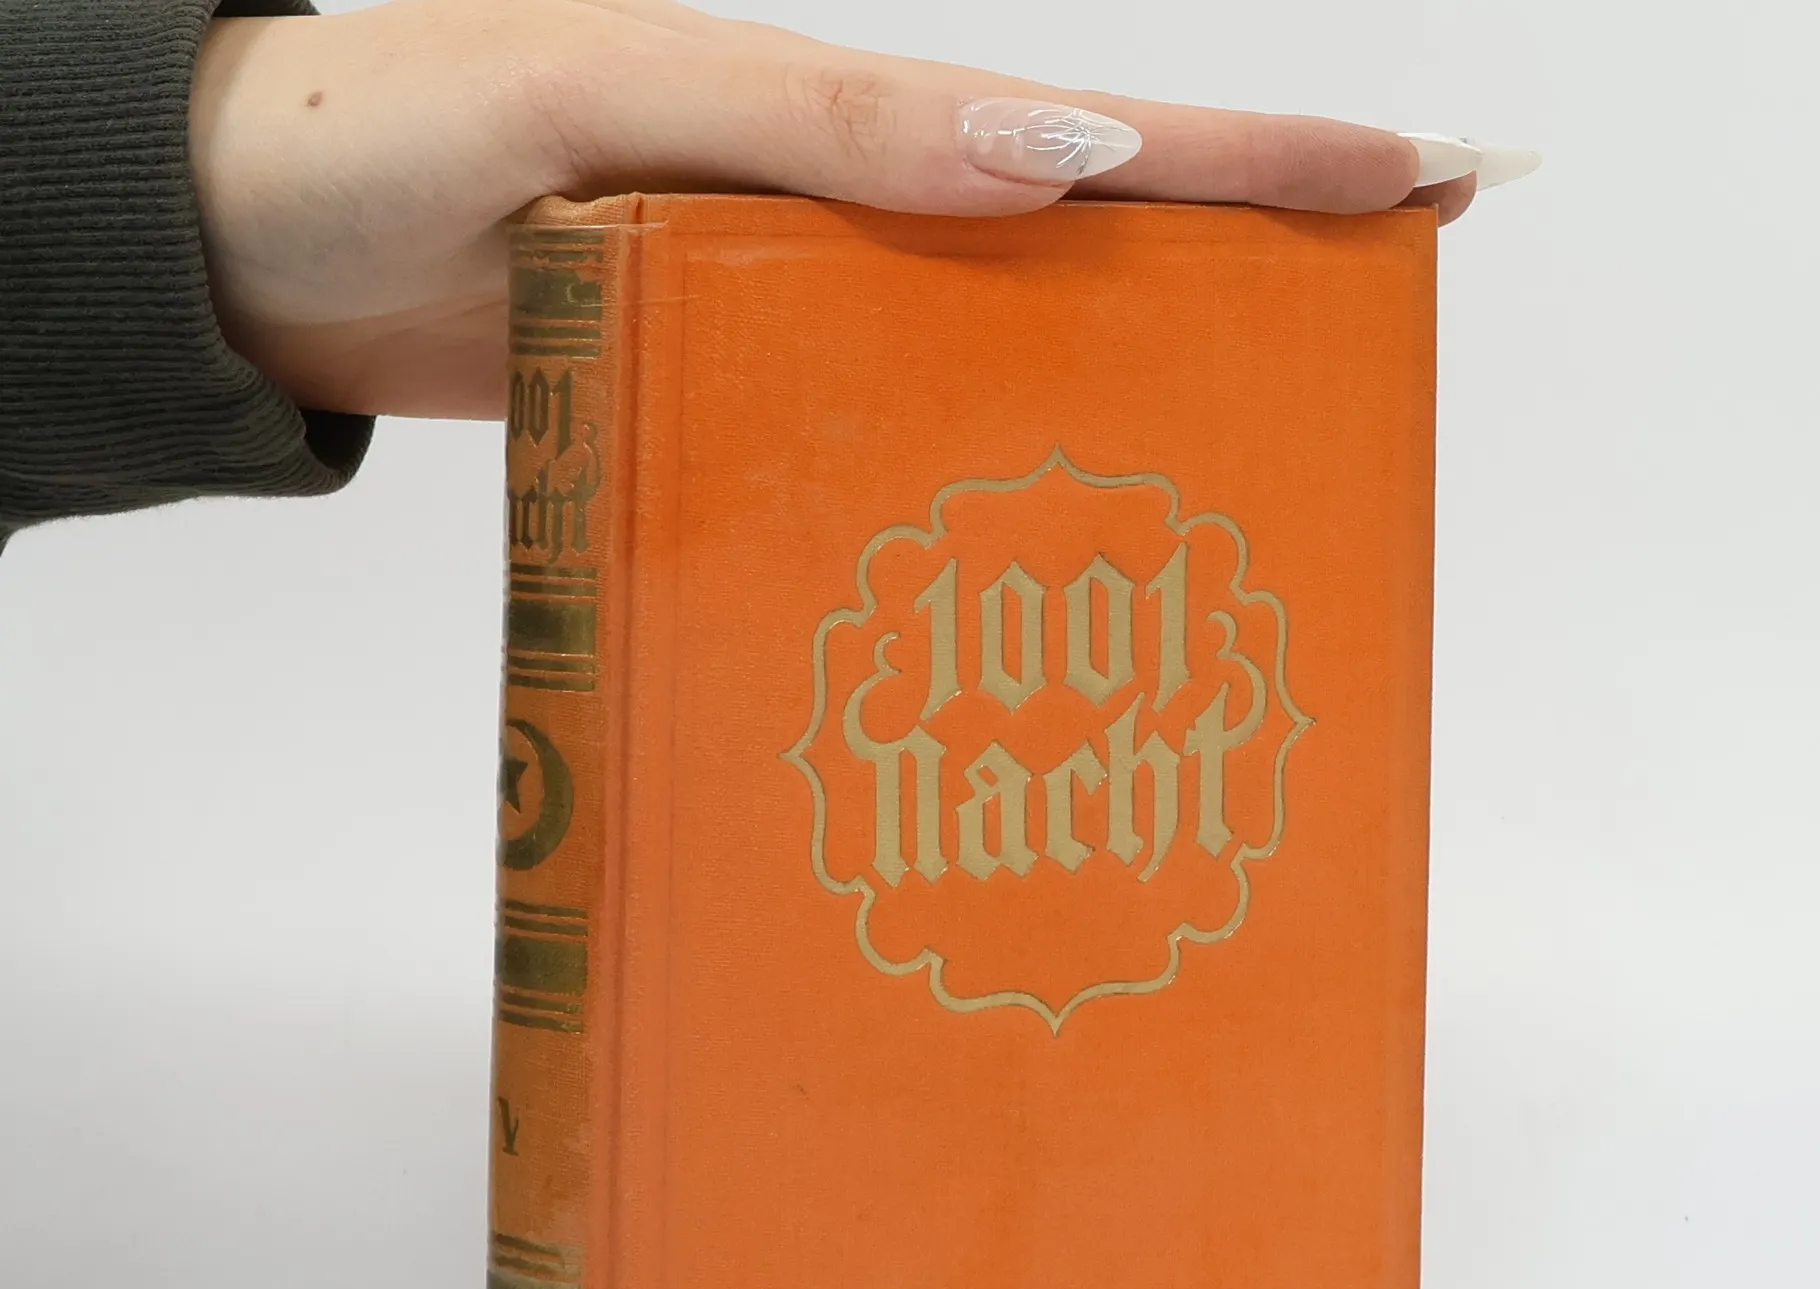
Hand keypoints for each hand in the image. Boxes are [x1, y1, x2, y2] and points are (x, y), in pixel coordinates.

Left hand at [189, 0, 1516, 419]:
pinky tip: (1028, 533)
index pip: (1103, 135)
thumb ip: (823, 124)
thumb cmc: (403, 141)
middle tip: (1395, 300)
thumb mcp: (611, 92)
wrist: (261, 247)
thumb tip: (1062, 157)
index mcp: (843, 123)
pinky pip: (884, 432)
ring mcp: (795, 317)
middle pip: (1090, 239)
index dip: (1268, 161)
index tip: (1426, 175)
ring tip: (1257, 442)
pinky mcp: (734, 401)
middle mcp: (845, 218)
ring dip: (1133, 377)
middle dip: (1252, 259)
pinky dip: (975, 470)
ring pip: (1003, 346)